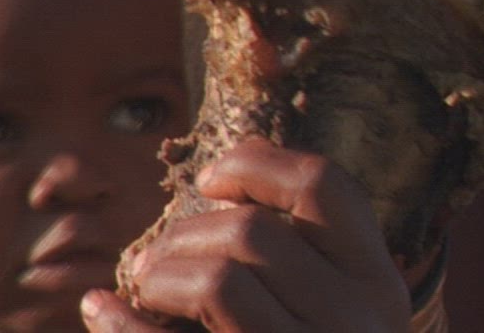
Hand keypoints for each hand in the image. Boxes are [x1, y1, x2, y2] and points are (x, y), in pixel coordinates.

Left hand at [82, 139, 411, 332]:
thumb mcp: (339, 313)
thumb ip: (304, 258)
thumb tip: (210, 181)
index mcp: (378, 282)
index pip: (324, 186)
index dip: (258, 166)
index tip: (209, 181)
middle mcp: (356, 319)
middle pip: (255, 230)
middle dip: (186, 232)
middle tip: (157, 256)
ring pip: (220, 278)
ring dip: (161, 271)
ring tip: (144, 285)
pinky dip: (127, 324)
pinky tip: (105, 312)